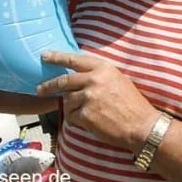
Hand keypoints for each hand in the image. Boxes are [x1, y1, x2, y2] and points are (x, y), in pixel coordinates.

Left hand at [36, 51, 160, 151]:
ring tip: (86, 113)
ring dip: (72, 107)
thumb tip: (79, 76)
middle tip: (40, 89)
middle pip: (64, 81)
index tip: (45, 56)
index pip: (74, 60)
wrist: (141, 125)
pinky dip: (77, 120)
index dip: (58, 57)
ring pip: (67, 100)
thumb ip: (98, 75)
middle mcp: (94, 80)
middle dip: (49, 86)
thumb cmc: (132, 103)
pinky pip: (72, 116)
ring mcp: (89, 97)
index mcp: (103, 68)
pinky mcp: (86, 114)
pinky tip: (90, 122)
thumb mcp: (118, 79)